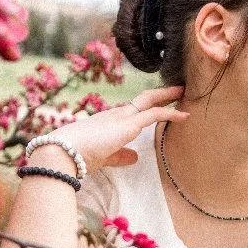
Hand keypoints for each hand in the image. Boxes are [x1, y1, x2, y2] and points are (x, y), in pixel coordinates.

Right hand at [59, 86, 187, 173]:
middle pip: (142, 99)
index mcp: (107, 122)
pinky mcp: (128, 124)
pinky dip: (170, 114)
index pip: (131, 111)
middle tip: (176, 90)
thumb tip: (135, 157)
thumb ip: (120, 156)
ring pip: (149, 101)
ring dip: (167, 97)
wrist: (63, 153)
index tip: (157, 105)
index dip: (145, 107)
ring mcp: (121, 117)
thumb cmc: (77, 157)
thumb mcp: (104, 157)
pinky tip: (184, 116)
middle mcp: (115, 115)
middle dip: (159, 94)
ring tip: (183, 93)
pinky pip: (154, 115)